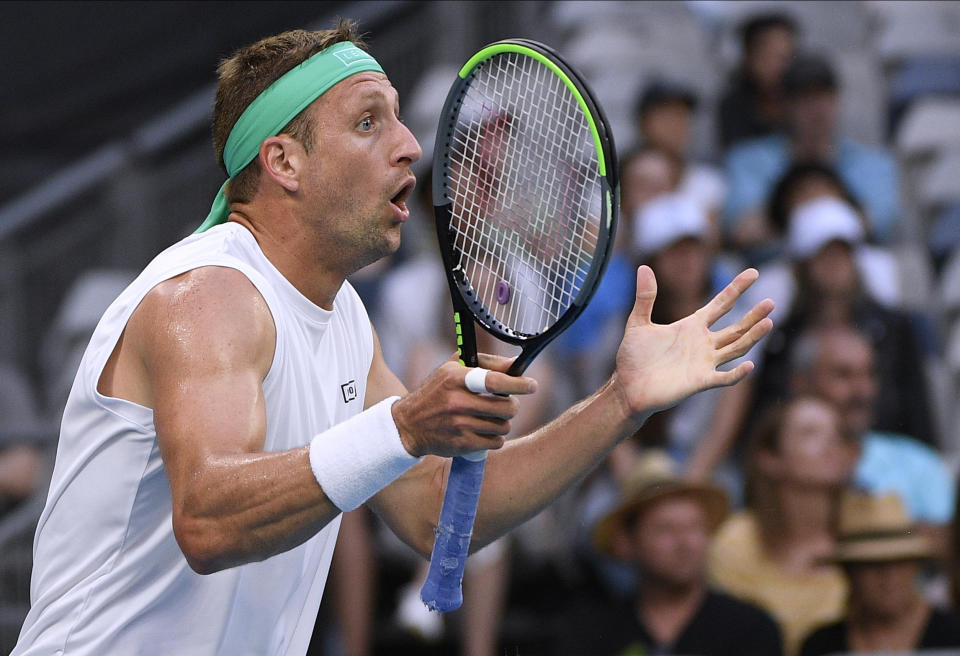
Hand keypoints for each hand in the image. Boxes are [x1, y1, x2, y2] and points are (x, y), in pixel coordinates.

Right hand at [392, 354, 537, 457]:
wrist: (408, 424)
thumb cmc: (437, 391)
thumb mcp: (453, 368)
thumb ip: (486, 363)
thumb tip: (516, 364)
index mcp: (456, 378)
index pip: (494, 382)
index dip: (517, 384)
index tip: (532, 385)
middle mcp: (457, 402)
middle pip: (506, 408)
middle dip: (511, 406)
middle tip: (506, 404)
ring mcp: (460, 425)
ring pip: (503, 426)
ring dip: (503, 422)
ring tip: (491, 417)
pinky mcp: (462, 445)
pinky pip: (496, 442)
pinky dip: (495, 438)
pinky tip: (484, 431)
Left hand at [613, 266, 772, 418]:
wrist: (627, 387)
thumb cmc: (633, 357)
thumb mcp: (638, 322)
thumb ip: (645, 297)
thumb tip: (644, 267)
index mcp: (691, 326)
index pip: (721, 304)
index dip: (736, 288)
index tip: (753, 272)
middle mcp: (703, 343)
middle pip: (736, 327)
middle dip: (753, 315)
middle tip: (771, 302)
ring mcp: (704, 363)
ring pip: (735, 348)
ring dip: (752, 337)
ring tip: (769, 322)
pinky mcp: (700, 381)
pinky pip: (723, 378)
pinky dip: (736, 373)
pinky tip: (749, 365)